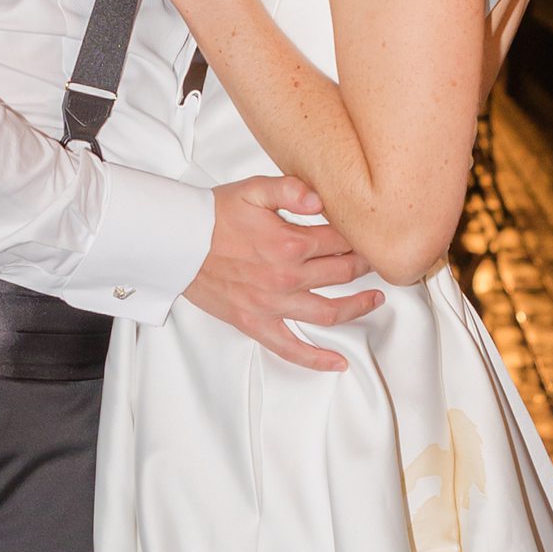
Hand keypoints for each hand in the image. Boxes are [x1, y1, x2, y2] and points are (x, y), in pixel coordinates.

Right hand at [185, 176, 384, 373]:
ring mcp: (273, 305)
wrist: (178, 244)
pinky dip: (317, 359)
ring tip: (374, 299)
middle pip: (341, 273)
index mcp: (289, 242)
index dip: (357, 237)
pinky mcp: (257, 324)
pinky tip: (338, 362)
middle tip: (374, 262)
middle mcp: (286, 277)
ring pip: (329, 312)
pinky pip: (292, 348)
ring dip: (357, 307)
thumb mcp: (252, 189)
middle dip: (363, 266)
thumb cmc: (213, 216)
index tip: (366, 236)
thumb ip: (290, 189)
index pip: (339, 240)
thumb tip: (321, 199)